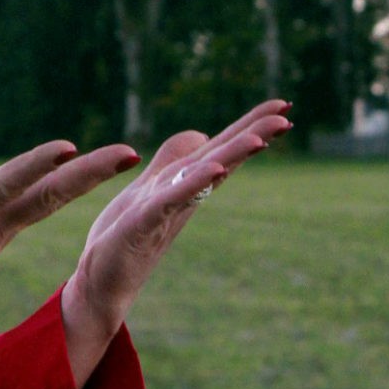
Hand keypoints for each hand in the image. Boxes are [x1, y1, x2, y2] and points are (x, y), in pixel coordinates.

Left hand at [61, 100, 292, 360]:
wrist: (102, 284)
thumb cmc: (125, 237)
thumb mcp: (148, 186)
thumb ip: (172, 159)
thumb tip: (200, 134)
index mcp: (183, 184)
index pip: (222, 149)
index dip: (250, 127)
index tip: (283, 104)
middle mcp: (181, 196)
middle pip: (222, 158)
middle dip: (252, 137)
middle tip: (286, 117)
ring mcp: (165, 210)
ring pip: (203, 177)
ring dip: (230, 157)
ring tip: (259, 140)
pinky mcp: (143, 224)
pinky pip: (171, 199)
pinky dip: (194, 183)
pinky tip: (216, 169)